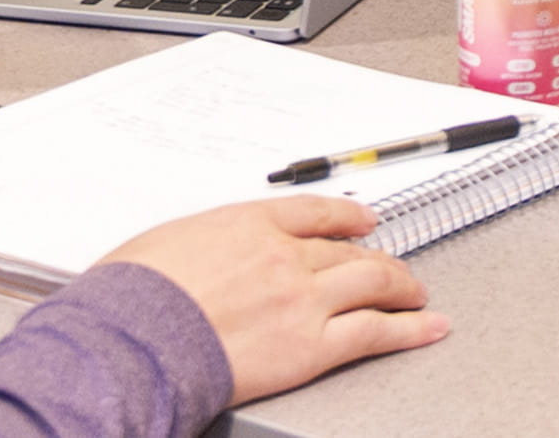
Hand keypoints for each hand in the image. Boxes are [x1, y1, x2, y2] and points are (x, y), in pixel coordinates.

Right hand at [102, 193, 449, 403]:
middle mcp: (285, 255)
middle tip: (393, 265)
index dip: (347, 217)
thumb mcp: (165, 244)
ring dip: (402, 287)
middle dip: (377, 259)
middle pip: (348, 252)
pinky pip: (374, 332)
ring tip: (417, 293)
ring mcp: (303, 299)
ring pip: (371, 284)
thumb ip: (203, 245)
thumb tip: (200, 258)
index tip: (363, 221)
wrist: (130, 339)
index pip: (314, 213)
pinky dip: (410, 329)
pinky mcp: (311, 345)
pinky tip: (429, 326)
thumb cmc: (130, 297)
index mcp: (248, 223)